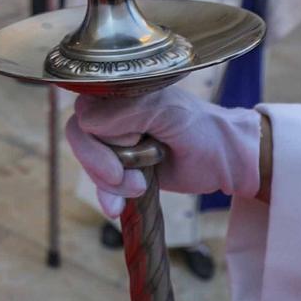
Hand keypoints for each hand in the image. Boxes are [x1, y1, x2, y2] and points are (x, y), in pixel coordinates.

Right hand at [65, 87, 262, 218]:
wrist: (221, 159)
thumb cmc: (198, 127)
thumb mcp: (167, 111)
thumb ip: (128, 111)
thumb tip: (87, 122)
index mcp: (120, 92)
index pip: (85, 111)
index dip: (100, 135)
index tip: (130, 144)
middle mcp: (112, 114)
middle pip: (79, 138)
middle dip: (100, 164)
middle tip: (127, 178)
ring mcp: (115, 143)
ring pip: (88, 163)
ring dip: (109, 184)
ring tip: (140, 187)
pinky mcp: (122, 169)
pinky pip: (100, 184)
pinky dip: (106, 197)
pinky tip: (115, 208)